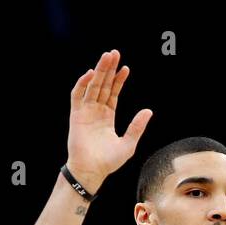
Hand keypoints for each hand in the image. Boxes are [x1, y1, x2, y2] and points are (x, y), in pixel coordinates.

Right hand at [66, 50, 152, 192]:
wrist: (91, 170)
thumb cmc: (109, 162)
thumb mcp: (128, 143)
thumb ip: (137, 126)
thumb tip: (148, 111)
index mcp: (107, 117)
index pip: (113, 93)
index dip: (119, 80)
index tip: (125, 68)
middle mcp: (96, 111)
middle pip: (103, 85)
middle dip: (108, 69)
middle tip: (114, 53)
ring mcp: (85, 112)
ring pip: (92, 86)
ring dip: (98, 71)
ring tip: (106, 57)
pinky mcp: (76, 115)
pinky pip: (77, 95)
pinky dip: (82, 83)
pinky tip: (91, 73)